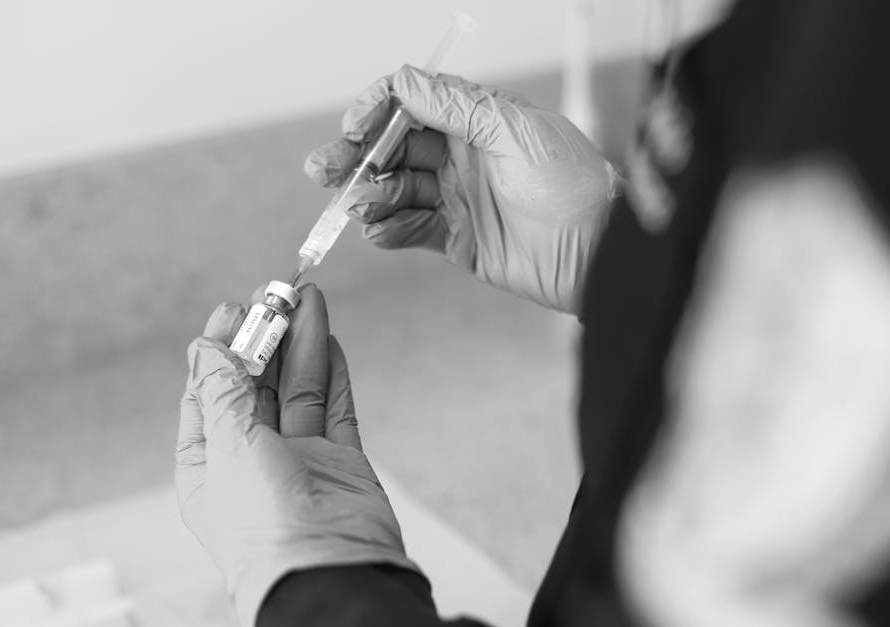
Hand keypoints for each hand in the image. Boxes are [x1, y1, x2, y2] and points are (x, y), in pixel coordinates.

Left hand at [176, 284, 417, 626]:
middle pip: (257, 385)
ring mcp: (300, 459)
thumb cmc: (265, 530)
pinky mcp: (340, 460)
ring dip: (302, 344)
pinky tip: (328, 339)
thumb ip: (222, 392)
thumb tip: (207, 347)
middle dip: (266, 338)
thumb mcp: (227, 448)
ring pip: (298, 388)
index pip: (210, 392)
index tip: (235, 308)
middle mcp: (253, 459)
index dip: (221, 348)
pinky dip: (332, 372)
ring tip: (307, 300)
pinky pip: (334, 406)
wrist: (329, 573)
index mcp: (211, 464)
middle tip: (277, 294)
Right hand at [304, 65, 618, 314]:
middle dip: (356, 157)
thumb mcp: (513, 130)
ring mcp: (458, 198)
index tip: (354, 128)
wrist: (598, 252)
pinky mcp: (458, 239)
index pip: (412, 104)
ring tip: (358, 206)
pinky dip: (390, 229)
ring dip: (371, 196)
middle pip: (393, 149)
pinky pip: (411, 229)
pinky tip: (378, 230)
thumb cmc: (570, 183)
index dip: (377, 111)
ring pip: (397, 190)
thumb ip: (456, 106)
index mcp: (476, 120)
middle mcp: (462, 156)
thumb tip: (404, 82)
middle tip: (324, 170)